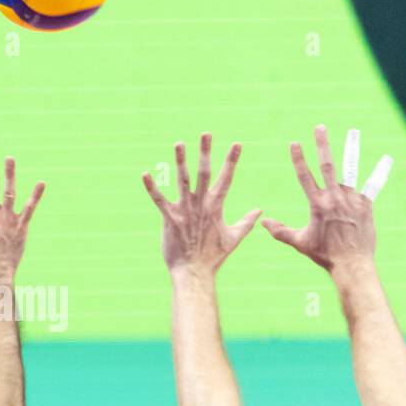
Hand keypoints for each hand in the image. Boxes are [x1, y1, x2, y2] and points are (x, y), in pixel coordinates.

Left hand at [142, 133, 260, 273]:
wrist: (194, 273)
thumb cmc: (213, 257)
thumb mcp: (234, 238)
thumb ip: (247, 222)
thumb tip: (260, 210)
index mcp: (215, 207)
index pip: (226, 179)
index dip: (231, 160)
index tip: (237, 143)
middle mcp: (201, 205)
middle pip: (204, 173)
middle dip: (205, 152)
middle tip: (206, 133)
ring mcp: (185, 211)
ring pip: (182, 181)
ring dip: (180, 162)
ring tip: (179, 143)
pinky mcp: (169, 219)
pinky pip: (159, 200)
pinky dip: (152, 187)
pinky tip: (145, 174)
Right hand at [261, 125, 388, 271]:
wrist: (351, 264)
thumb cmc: (324, 255)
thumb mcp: (299, 242)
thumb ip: (280, 231)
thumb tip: (263, 222)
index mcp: (317, 204)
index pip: (305, 176)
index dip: (298, 159)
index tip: (294, 143)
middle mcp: (334, 198)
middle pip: (327, 165)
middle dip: (322, 145)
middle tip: (320, 127)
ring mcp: (351, 200)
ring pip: (350, 170)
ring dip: (350, 149)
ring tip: (352, 132)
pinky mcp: (365, 205)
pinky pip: (372, 186)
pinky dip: (379, 173)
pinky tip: (386, 159)